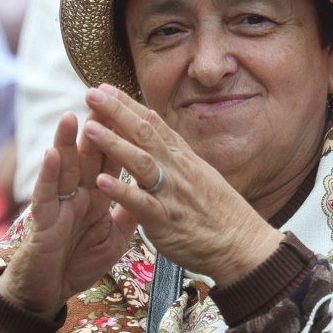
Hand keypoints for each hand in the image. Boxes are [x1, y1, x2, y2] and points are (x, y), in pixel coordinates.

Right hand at [0, 111, 137, 316]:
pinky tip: (52, 154)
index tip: (131, 107)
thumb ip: (130, 213)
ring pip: (63, 168)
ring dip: (68, 141)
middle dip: (95, 126)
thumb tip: (150, 191)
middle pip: (87, 154)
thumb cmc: (77, 262)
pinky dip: (48, 175)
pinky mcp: (42, 223)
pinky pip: (45, 196)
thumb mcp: (115, 238)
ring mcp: (58, 205)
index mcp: (95, 195)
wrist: (50, 292)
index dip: (120, 134)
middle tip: (101, 94)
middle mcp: (76, 194)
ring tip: (74, 114)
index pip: (110, 158)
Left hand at [80, 84, 281, 283]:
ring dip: (113, 144)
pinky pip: (140, 203)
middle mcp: (176, 168)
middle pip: (143, 133)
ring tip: (89, 128)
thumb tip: (158, 139)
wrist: (242, 244)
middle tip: (91, 94)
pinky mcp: (165, 220)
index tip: (104, 88)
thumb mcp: (200, 174)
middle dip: (116, 112)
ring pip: (140, 162)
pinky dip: (120, 192)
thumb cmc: (220, 213)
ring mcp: (171, 192)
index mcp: (181, 157)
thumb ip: (175, 157)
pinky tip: (101, 181)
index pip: (152, 123)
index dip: (127, 104)